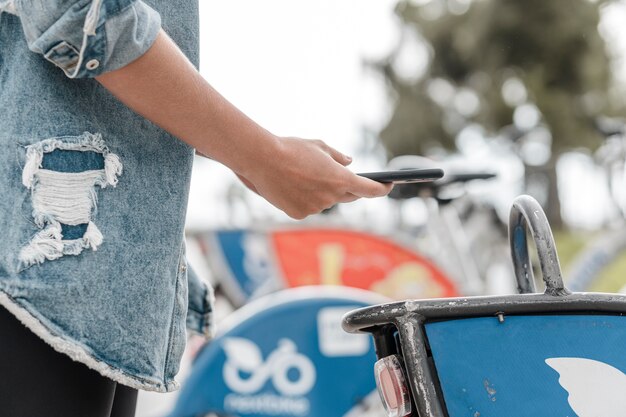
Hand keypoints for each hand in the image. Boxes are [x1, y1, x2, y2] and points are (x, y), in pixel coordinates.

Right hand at [236, 137, 392, 218]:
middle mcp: (331, 197)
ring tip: (304, 176)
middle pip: (348, 197)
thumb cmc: (291, 148)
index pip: (369, 190)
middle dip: (348, 187)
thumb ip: (337, 156)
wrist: (261, 159)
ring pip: (325, 202)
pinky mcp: (299, 214)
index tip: (389, 186)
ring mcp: (315, 208)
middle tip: (340, 177)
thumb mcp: (319, 146)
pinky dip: (305, 199)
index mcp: (340, 178)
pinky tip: (292, 187)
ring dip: (322, 192)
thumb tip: (349, 163)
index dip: (382, 189)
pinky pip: (308, 207)